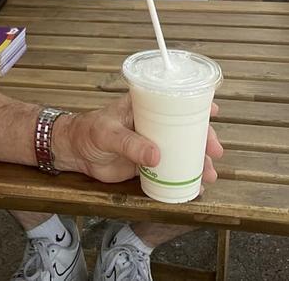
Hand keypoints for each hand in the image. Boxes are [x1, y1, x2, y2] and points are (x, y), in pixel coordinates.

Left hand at [55, 96, 222, 184]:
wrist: (75, 153)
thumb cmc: (89, 132)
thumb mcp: (108, 134)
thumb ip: (130, 144)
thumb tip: (157, 156)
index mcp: (143, 107)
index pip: (172, 101)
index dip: (194, 104)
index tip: (212, 111)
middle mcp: (151, 124)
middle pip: (183, 128)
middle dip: (203, 139)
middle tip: (215, 152)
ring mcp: (151, 144)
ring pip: (181, 150)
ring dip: (197, 161)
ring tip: (209, 175)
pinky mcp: (148, 164)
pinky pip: (170, 170)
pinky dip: (184, 177)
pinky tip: (196, 187)